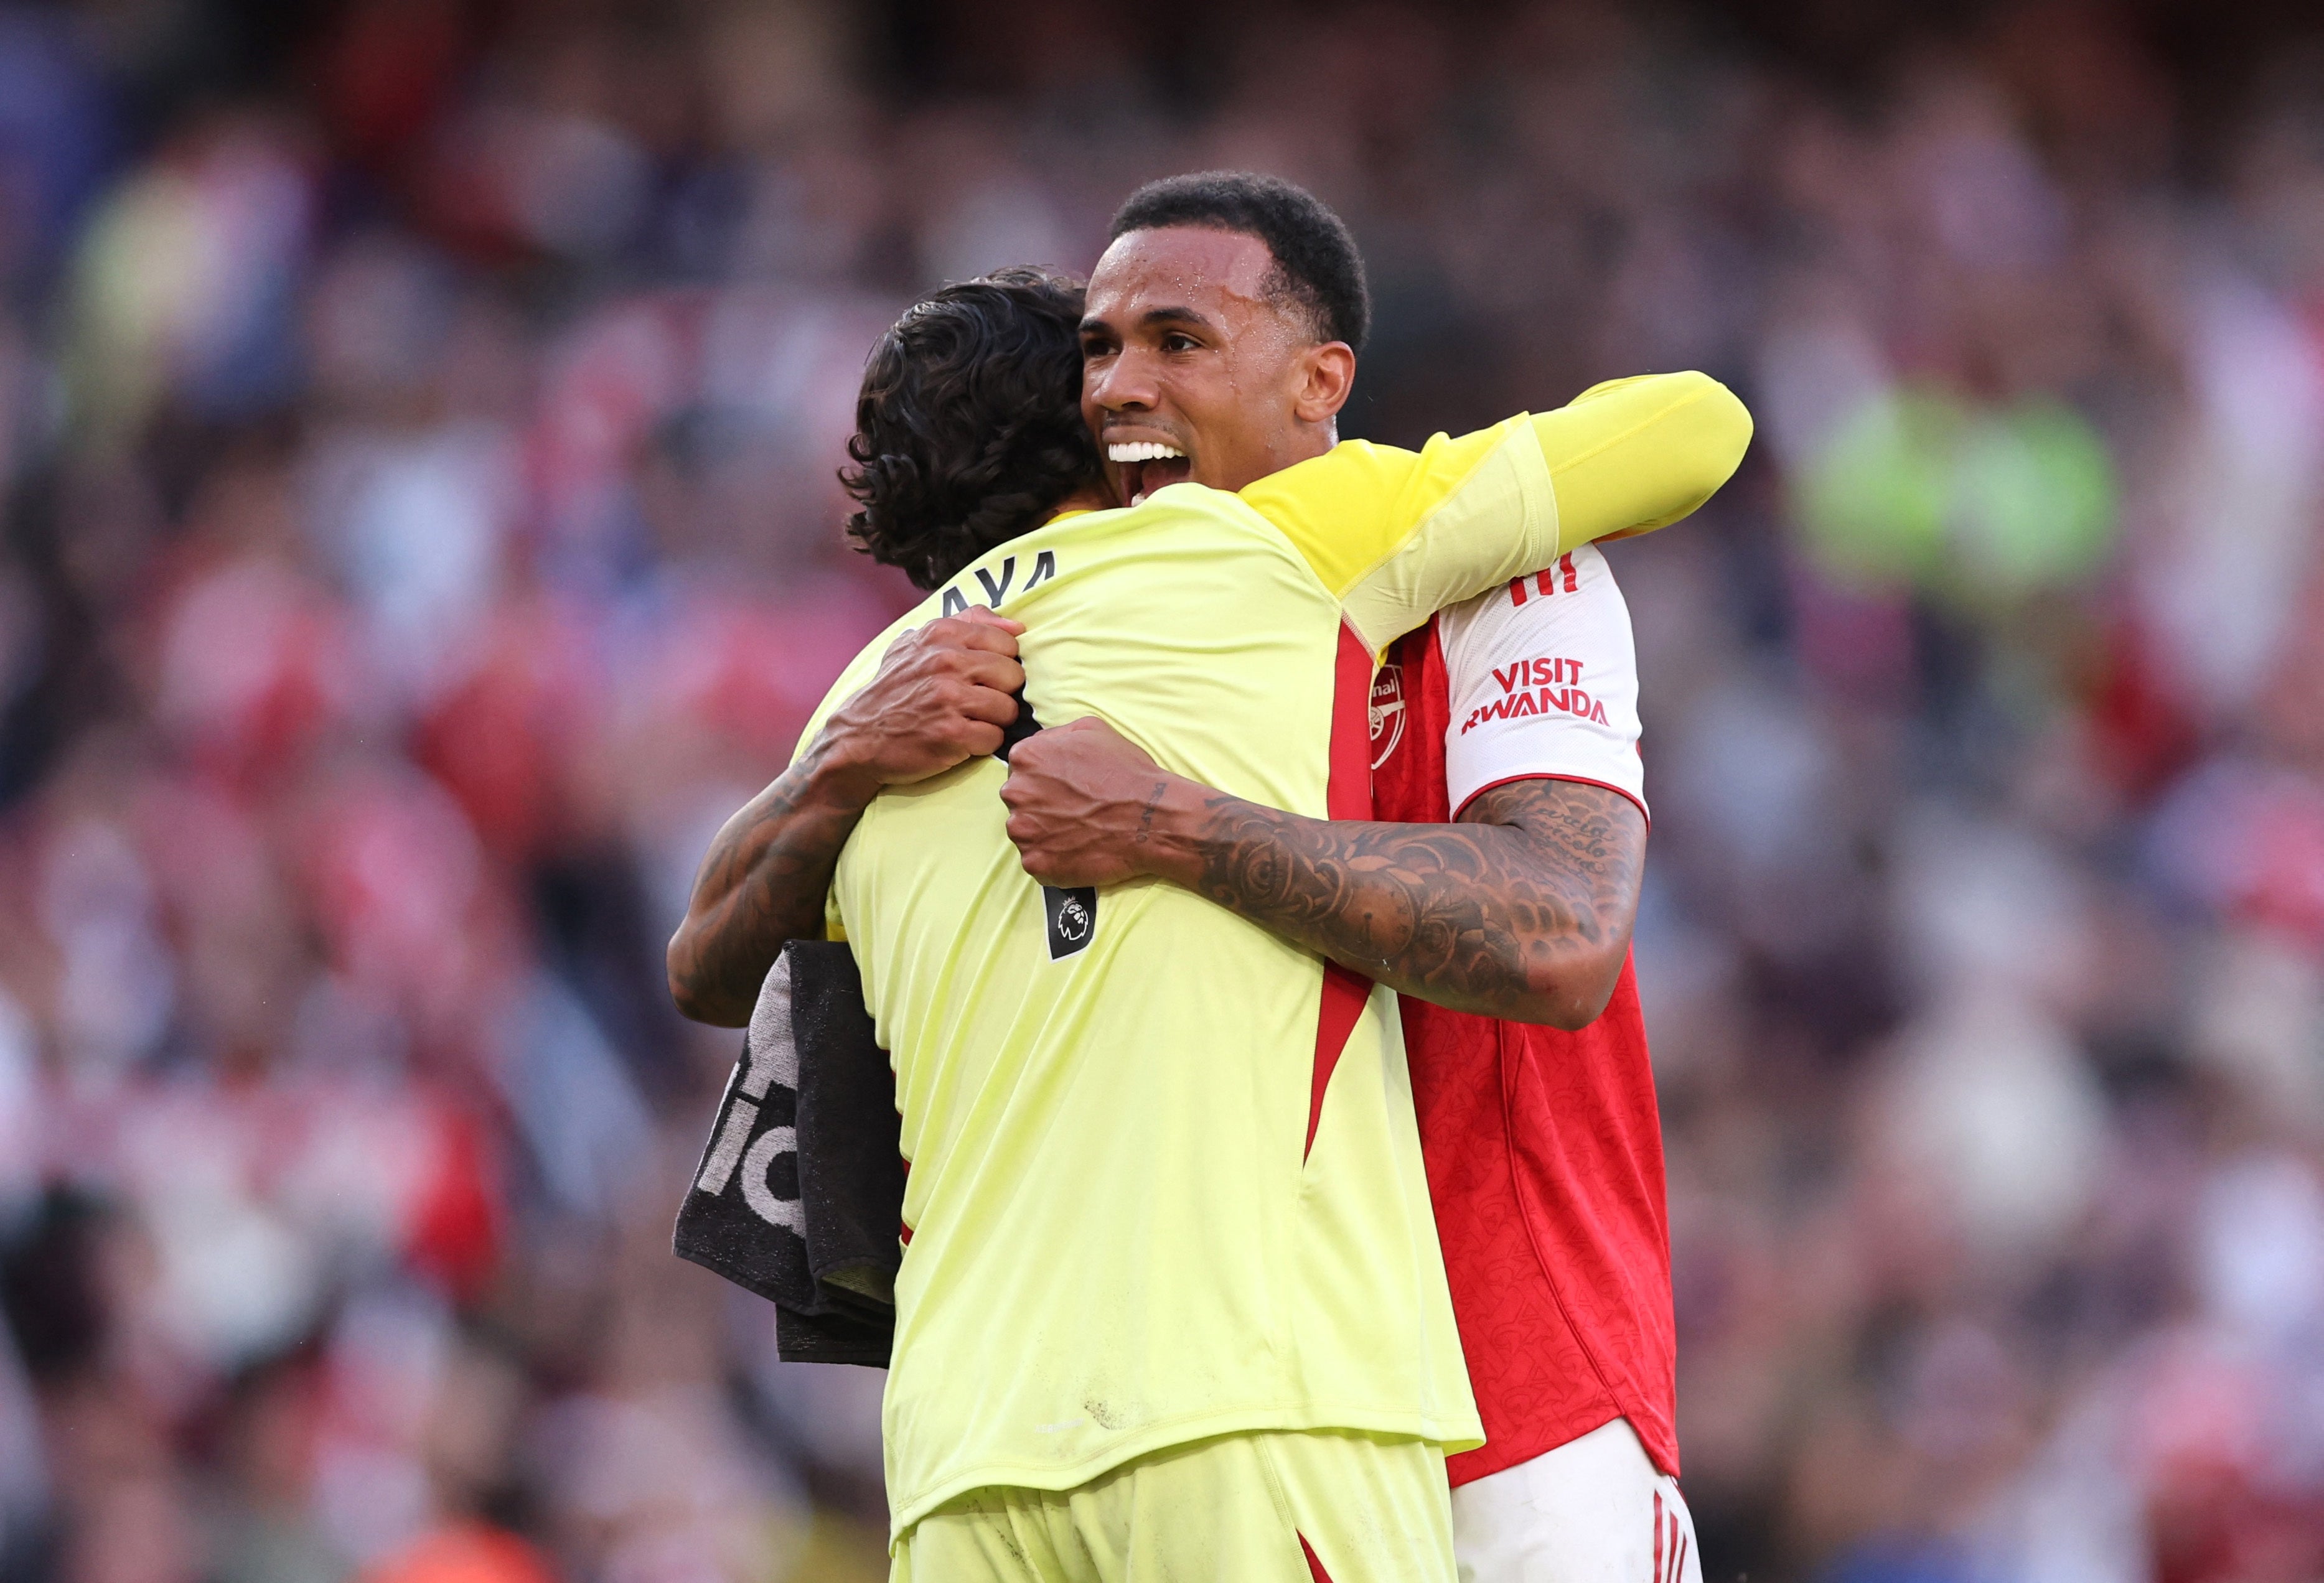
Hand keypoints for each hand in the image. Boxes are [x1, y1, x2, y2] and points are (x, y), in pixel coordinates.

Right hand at [819, 608, 1023, 800]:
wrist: (857, 736)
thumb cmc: (894, 689)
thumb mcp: (917, 643)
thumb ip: (967, 624)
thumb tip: (1017, 628)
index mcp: (941, 634)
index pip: (1007, 644)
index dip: (1000, 664)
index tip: (981, 677)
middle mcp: (946, 661)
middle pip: (1013, 676)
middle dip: (1001, 693)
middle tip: (976, 703)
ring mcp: (948, 698)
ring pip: (1008, 709)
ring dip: (994, 721)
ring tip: (969, 722)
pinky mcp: (950, 734)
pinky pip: (995, 738)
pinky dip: (982, 744)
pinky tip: (962, 740)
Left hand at [1000, 717, 1178, 887]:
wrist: (1151, 817)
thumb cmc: (1126, 772)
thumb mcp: (1091, 730)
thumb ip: (1055, 736)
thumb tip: (1042, 746)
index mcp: (1025, 757)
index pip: (1021, 769)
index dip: (1045, 779)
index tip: (1065, 788)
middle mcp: (1015, 793)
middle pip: (1020, 801)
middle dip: (1041, 805)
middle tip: (1075, 810)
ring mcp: (1023, 831)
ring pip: (1026, 832)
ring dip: (1045, 833)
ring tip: (1079, 831)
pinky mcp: (1035, 863)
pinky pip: (1037, 861)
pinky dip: (1054, 858)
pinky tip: (1079, 849)